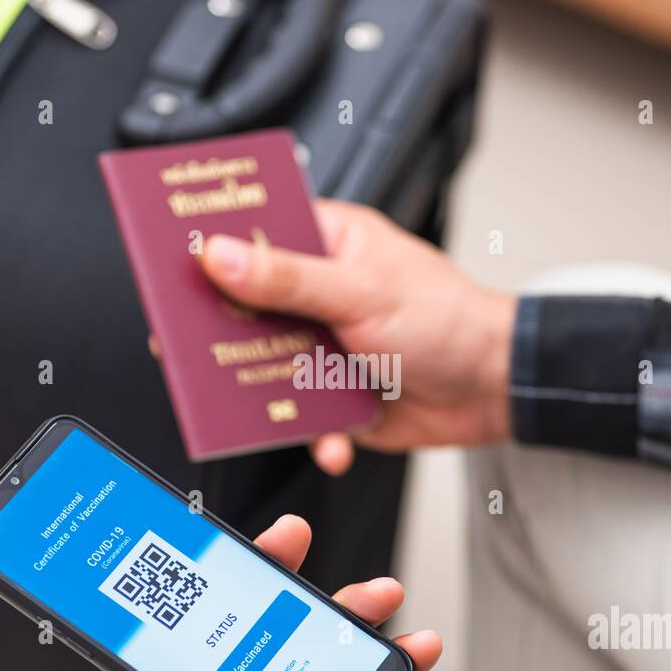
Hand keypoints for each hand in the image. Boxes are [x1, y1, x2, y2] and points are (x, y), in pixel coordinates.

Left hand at [99, 514, 440, 670]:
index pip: (204, 659)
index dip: (208, 603)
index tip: (214, 558)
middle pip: (267, 640)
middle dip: (285, 585)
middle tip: (293, 541)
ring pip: (328, 655)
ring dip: (354, 616)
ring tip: (377, 595)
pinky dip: (403, 662)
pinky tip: (415, 647)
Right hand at [201, 200, 516, 473]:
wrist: (495, 390)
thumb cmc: (447, 320)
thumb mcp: (360, 292)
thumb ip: (287, 278)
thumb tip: (221, 255)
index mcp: (329, 242)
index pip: (258, 230)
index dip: (214, 241)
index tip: (174, 256)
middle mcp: (320, 292)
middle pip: (247, 304)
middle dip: (222, 329)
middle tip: (187, 344)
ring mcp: (323, 345)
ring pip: (265, 364)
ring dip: (261, 388)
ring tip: (253, 403)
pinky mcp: (333, 396)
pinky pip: (299, 415)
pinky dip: (310, 433)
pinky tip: (328, 440)